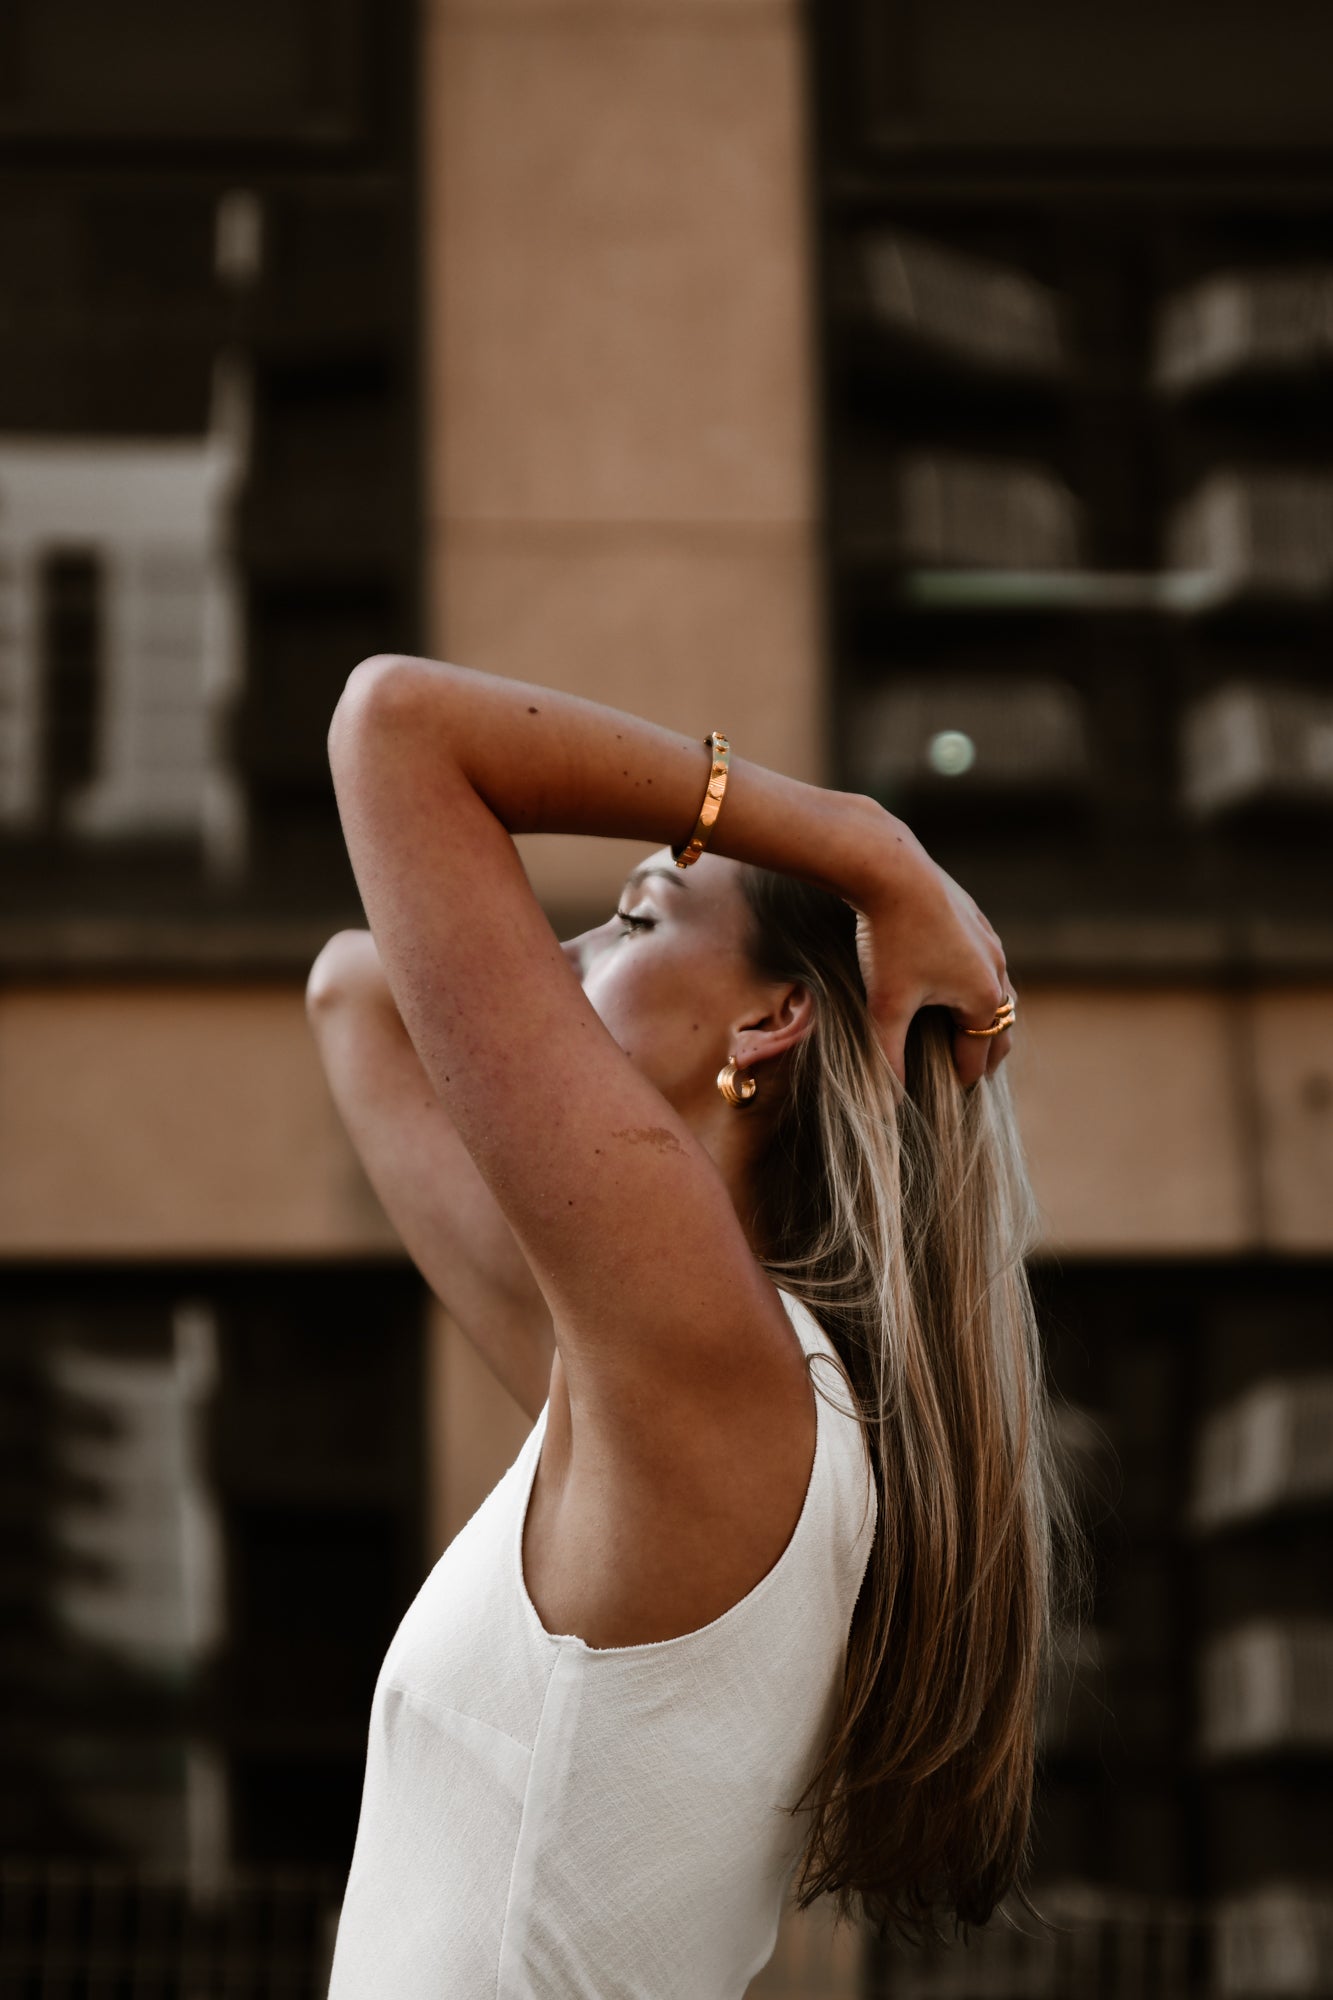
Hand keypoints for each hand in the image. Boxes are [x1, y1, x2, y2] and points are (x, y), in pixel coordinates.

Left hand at [850, 818, 1012, 1088]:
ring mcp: (989, 941)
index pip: (979, 1054)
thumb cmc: (890, 941)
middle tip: (976, 1071)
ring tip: (971, 1029)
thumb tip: (887, 1106)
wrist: (891, 870)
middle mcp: (996, 970)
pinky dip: (976, 979)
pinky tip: (957, 976)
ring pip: (996, 989)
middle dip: (988, 1049)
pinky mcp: (974, 917)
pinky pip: (984, 959)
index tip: (955, 1094)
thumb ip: (888, 1057)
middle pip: (1000, 1024)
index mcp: (982, 998)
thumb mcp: (885, 1006)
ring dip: (985, 1012)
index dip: (965, 1077)